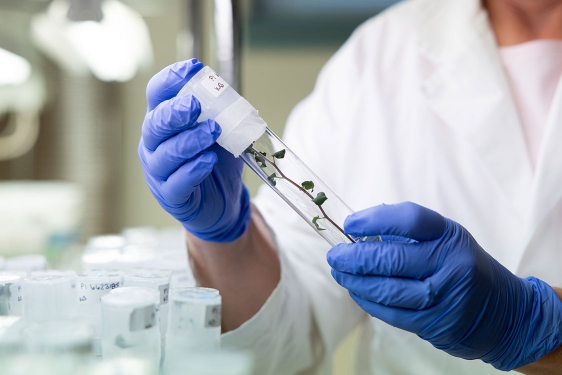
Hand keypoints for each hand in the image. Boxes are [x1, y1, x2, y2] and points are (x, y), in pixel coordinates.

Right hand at [139, 59, 250, 241]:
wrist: (223, 202)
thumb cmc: (215, 161)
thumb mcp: (221, 131)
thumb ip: (220, 112)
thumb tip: (228, 91)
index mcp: (163, 121)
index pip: (157, 94)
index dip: (171, 79)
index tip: (194, 68)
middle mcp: (154, 144)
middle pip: (154, 124)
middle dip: (174, 112)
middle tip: (196, 105)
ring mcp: (159, 171)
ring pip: (165, 154)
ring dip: (190, 140)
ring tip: (213, 132)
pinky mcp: (171, 195)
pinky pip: (176, 182)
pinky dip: (193, 170)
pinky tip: (208, 160)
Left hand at [327, 202, 561, 369]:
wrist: (505, 314)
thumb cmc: (464, 267)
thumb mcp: (448, 240)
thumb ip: (410, 234)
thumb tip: (361, 230)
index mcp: (450, 236)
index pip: (409, 220)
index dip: (375, 219)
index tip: (350, 224)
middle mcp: (450, 265)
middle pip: (391, 258)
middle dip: (354, 256)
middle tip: (335, 254)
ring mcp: (443, 297)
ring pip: (387, 289)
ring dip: (354, 281)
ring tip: (339, 272)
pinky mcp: (434, 324)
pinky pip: (391, 313)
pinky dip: (367, 301)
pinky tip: (356, 292)